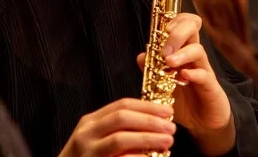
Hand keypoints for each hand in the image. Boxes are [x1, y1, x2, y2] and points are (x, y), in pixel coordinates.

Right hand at [59, 99, 175, 156]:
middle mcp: (86, 134)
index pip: (122, 105)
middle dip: (150, 120)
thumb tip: (153, 121)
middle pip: (122, 118)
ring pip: (120, 139)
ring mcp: (88, 152)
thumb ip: (118, 129)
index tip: (168, 111)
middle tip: (171, 127)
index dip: (148, 106)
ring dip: (148, 139)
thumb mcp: (97, 138)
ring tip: (168, 142)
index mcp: (91, 121)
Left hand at [136, 13, 234, 155]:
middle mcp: (194, 55)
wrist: (203, 123)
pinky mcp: (210, 85)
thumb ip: (152, 70)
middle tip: (164, 49)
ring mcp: (204, 69)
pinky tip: (183, 77)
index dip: (174, 20)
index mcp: (183, 50)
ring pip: (198, 49)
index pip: (183, 23)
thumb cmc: (184, 100)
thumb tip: (140, 55)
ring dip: (181, 53)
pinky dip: (193, 73)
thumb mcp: (163, 85)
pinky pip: (204, 74)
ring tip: (168, 62)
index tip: (161, 30)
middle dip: (177, 32)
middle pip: (192, 27)